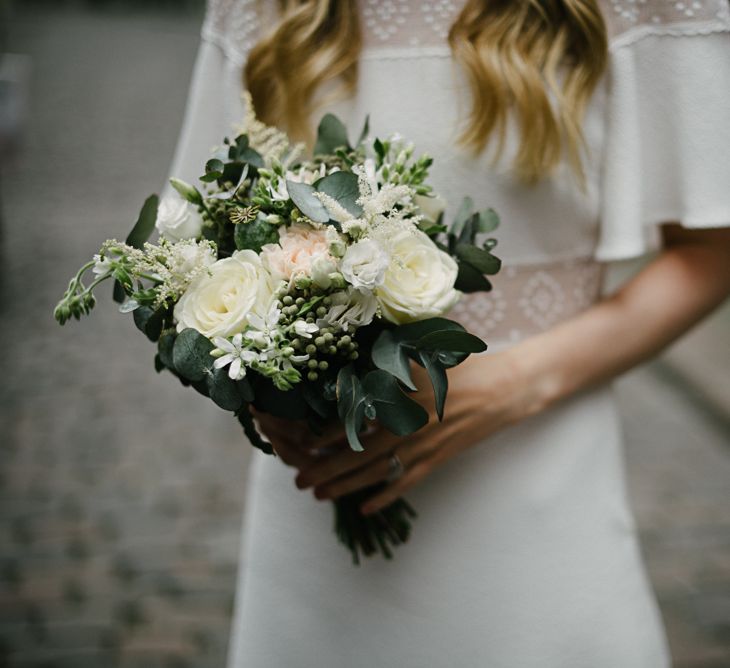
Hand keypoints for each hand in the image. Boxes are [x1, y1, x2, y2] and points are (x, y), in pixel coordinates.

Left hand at [294, 349, 535, 514]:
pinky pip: (408, 482)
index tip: (303, 444)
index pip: (356, 419)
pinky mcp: (439, 459)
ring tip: (321, 496)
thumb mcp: (424, 355)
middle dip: (327, 469)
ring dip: (347, 486)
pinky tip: (367, 509)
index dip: (327, 434)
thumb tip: (353, 367)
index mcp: (403, 396)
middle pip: (360, 453)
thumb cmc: (464, 367)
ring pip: (379, 472)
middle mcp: (409, 424)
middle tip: (301, 482)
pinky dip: (387, 497)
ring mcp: (424, 445)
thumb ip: (389, 362)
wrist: (505, 388)